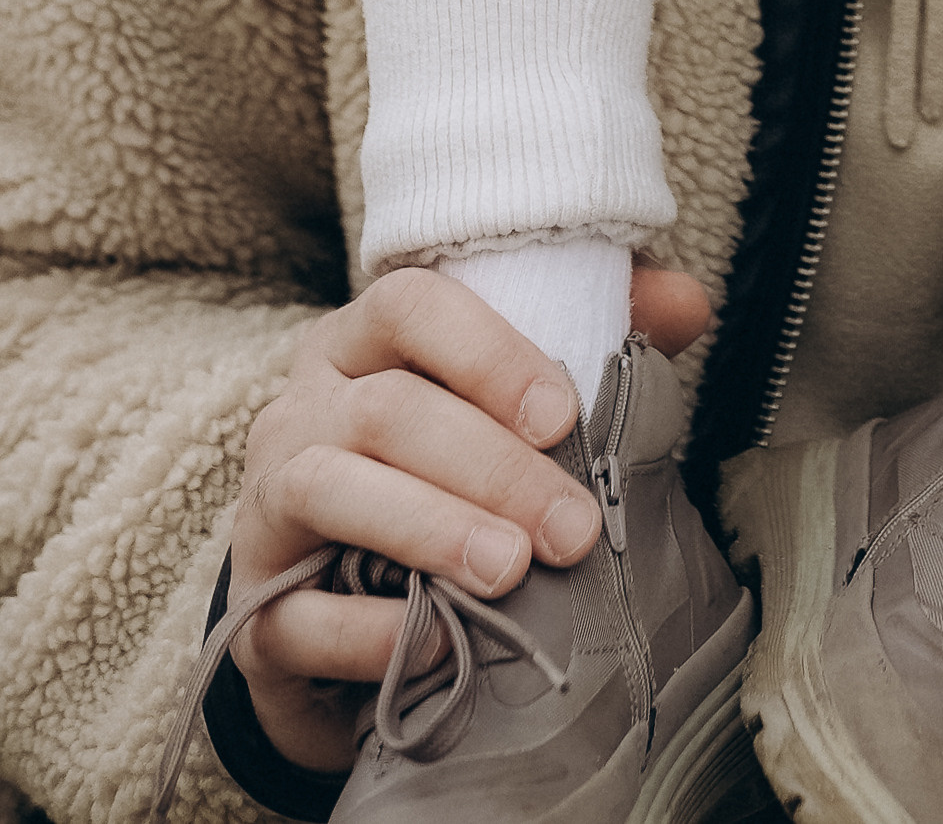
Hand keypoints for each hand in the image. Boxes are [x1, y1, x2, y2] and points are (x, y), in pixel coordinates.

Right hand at [227, 264, 710, 769]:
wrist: (335, 601)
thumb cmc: (439, 475)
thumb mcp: (506, 405)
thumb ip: (597, 337)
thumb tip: (688, 303)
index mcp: (363, 342)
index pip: (409, 304)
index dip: (488, 353)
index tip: (563, 414)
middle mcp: (302, 406)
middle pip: (387, 409)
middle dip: (491, 468)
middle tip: (572, 529)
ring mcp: (266, 502)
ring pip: (329, 487)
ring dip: (430, 528)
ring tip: (511, 572)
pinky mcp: (254, 604)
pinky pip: (294, 613)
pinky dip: (368, 630)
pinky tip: (437, 640)